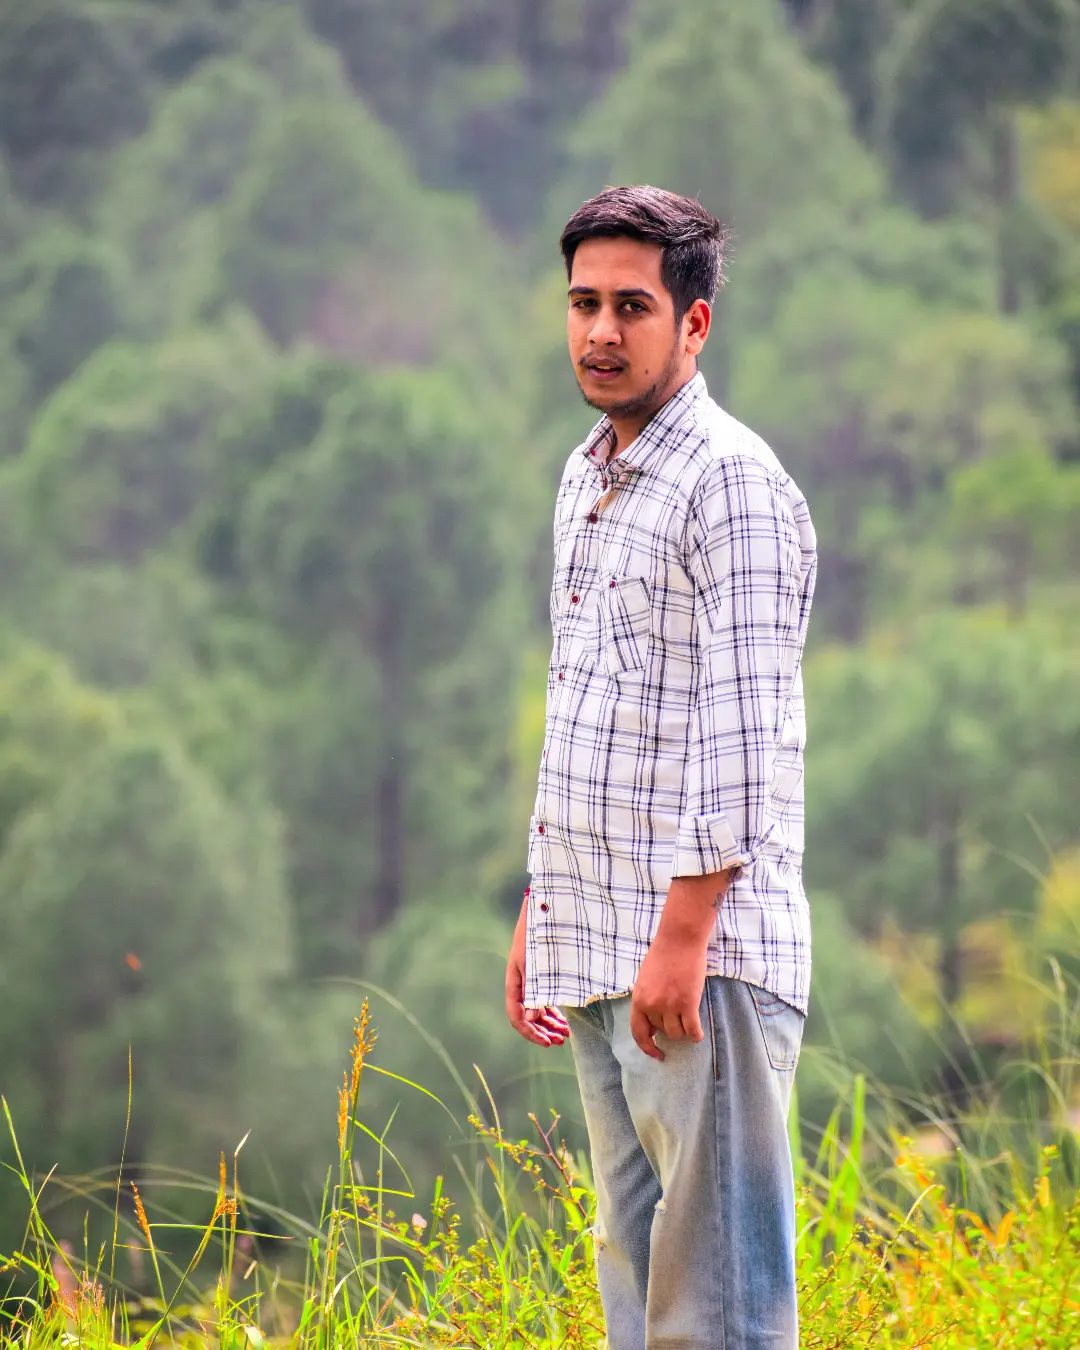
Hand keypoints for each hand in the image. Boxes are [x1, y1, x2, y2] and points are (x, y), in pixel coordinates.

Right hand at [505, 896, 568, 1047]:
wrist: (547, 904)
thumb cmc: (542, 930)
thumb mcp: (538, 961)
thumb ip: (534, 989)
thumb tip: (530, 1018)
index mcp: (516, 978)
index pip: (516, 1015)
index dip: (530, 1032)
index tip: (548, 1042)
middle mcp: (522, 980)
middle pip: (527, 1015)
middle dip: (542, 1031)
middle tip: (561, 1041)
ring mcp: (532, 976)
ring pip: (537, 1008)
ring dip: (549, 1023)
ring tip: (565, 1033)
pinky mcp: (543, 970)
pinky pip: (545, 996)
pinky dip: (554, 1009)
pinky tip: (565, 1017)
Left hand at [629, 930, 706, 1059]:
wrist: (679, 939)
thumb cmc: (663, 955)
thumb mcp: (645, 980)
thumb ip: (647, 1000)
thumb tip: (652, 1025)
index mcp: (639, 999)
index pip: (638, 1032)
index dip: (647, 1047)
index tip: (656, 1054)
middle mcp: (653, 1006)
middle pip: (662, 1031)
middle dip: (669, 1027)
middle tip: (677, 1015)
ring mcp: (670, 1005)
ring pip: (677, 1034)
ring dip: (683, 1031)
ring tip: (688, 1020)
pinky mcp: (688, 1003)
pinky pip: (692, 1029)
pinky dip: (696, 1034)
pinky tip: (698, 1033)